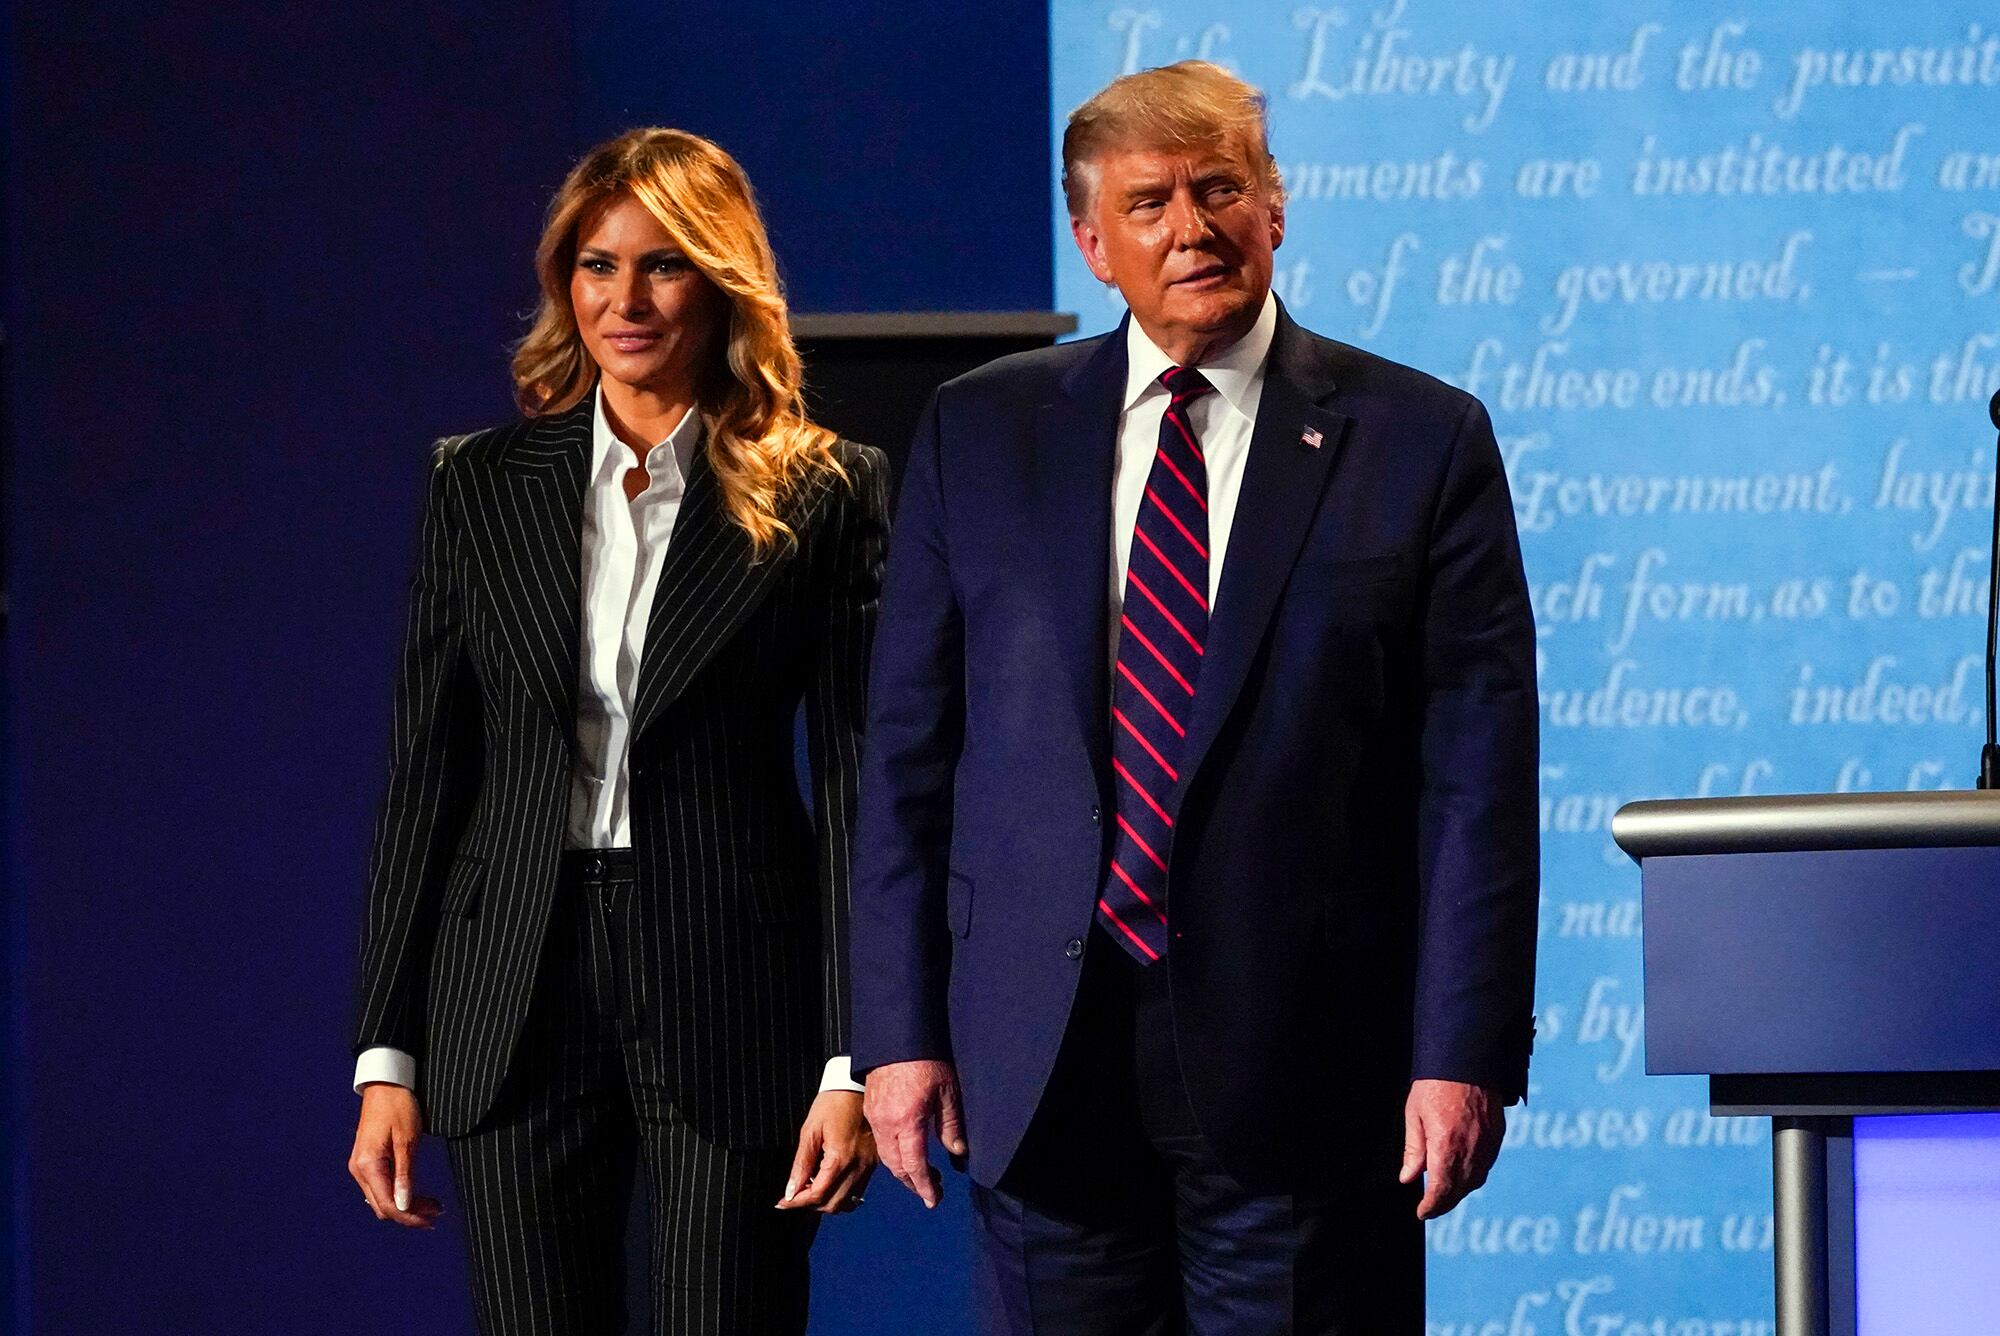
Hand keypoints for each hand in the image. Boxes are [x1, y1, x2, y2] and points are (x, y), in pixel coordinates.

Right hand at [349, 1083, 443, 1227]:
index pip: (388, 1205)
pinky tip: (415, 1193)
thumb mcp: (407, 1140)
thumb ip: (405, 1175)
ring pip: (381, 1199)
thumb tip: (404, 1206)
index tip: (433, 1219)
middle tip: (437, 1212)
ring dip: (405, 1205)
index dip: (411, 1217)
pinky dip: (398, 1194)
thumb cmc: (398, 1105)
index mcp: (368, 1165)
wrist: (387, 1082)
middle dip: (410, 1214)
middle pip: (383, 1207)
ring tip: (431, 1205)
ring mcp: (361, 1166)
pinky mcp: (367, 1160)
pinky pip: (380, 1187)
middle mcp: (359, 1170)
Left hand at [778, 1091, 877, 1213]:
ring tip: (811, 1188)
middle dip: (810, 1204)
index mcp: (840, 1158)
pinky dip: (840, 1194)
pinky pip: (857, 1192)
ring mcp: (868, 1167)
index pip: (817, 1194)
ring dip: (826, 1202)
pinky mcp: (873, 1164)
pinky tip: (828, 1182)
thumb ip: (801, 1164)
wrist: (858, 1086)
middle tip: (794, 1194)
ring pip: (847, 1203)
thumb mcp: (810, 1130)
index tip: (783, 1202)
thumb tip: (791, 1190)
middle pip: (833, 1205)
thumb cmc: (833, 1103)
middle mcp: (858, 1167)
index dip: (797, 1202)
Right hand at [863, 1059, 964, 1208]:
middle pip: (897, 1166)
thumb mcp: (947, 1092)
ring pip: (886, 1155)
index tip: (933, 1200)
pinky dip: (892, 1153)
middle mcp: (886, 1124)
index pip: (914, 1165)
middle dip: (912, 1183)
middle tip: (929, 1192)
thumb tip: (958, 1152)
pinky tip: (905, 1151)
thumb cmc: (925, 1060)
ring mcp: (875, 1117)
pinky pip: (880, 1140)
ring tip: (920, 1176)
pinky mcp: (870, 1109)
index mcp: (907, 1122)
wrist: (896, 1036)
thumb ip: (951, 1126)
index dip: (924, 1186)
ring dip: (902, 1170)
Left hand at [1398, 1078, 1503, 1219]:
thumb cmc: (1435, 1084)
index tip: (1421, 1212)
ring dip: (1460, 1191)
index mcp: (1446, 1146)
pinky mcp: (1497, 1135)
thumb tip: (1408, 1179)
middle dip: (1444, 1203)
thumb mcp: (1414, 1115)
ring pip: (1475, 1181)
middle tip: (1430, 1208)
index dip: (1431, 1206)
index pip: (1441, 1190)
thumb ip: (1413, 1150)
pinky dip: (1474, 1175)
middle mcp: (1470, 1150)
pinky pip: (1486, 1165)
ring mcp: (1487, 1144)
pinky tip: (1463, 1173)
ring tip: (1444, 1193)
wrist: (1467, 1058)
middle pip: (1459, 1190)